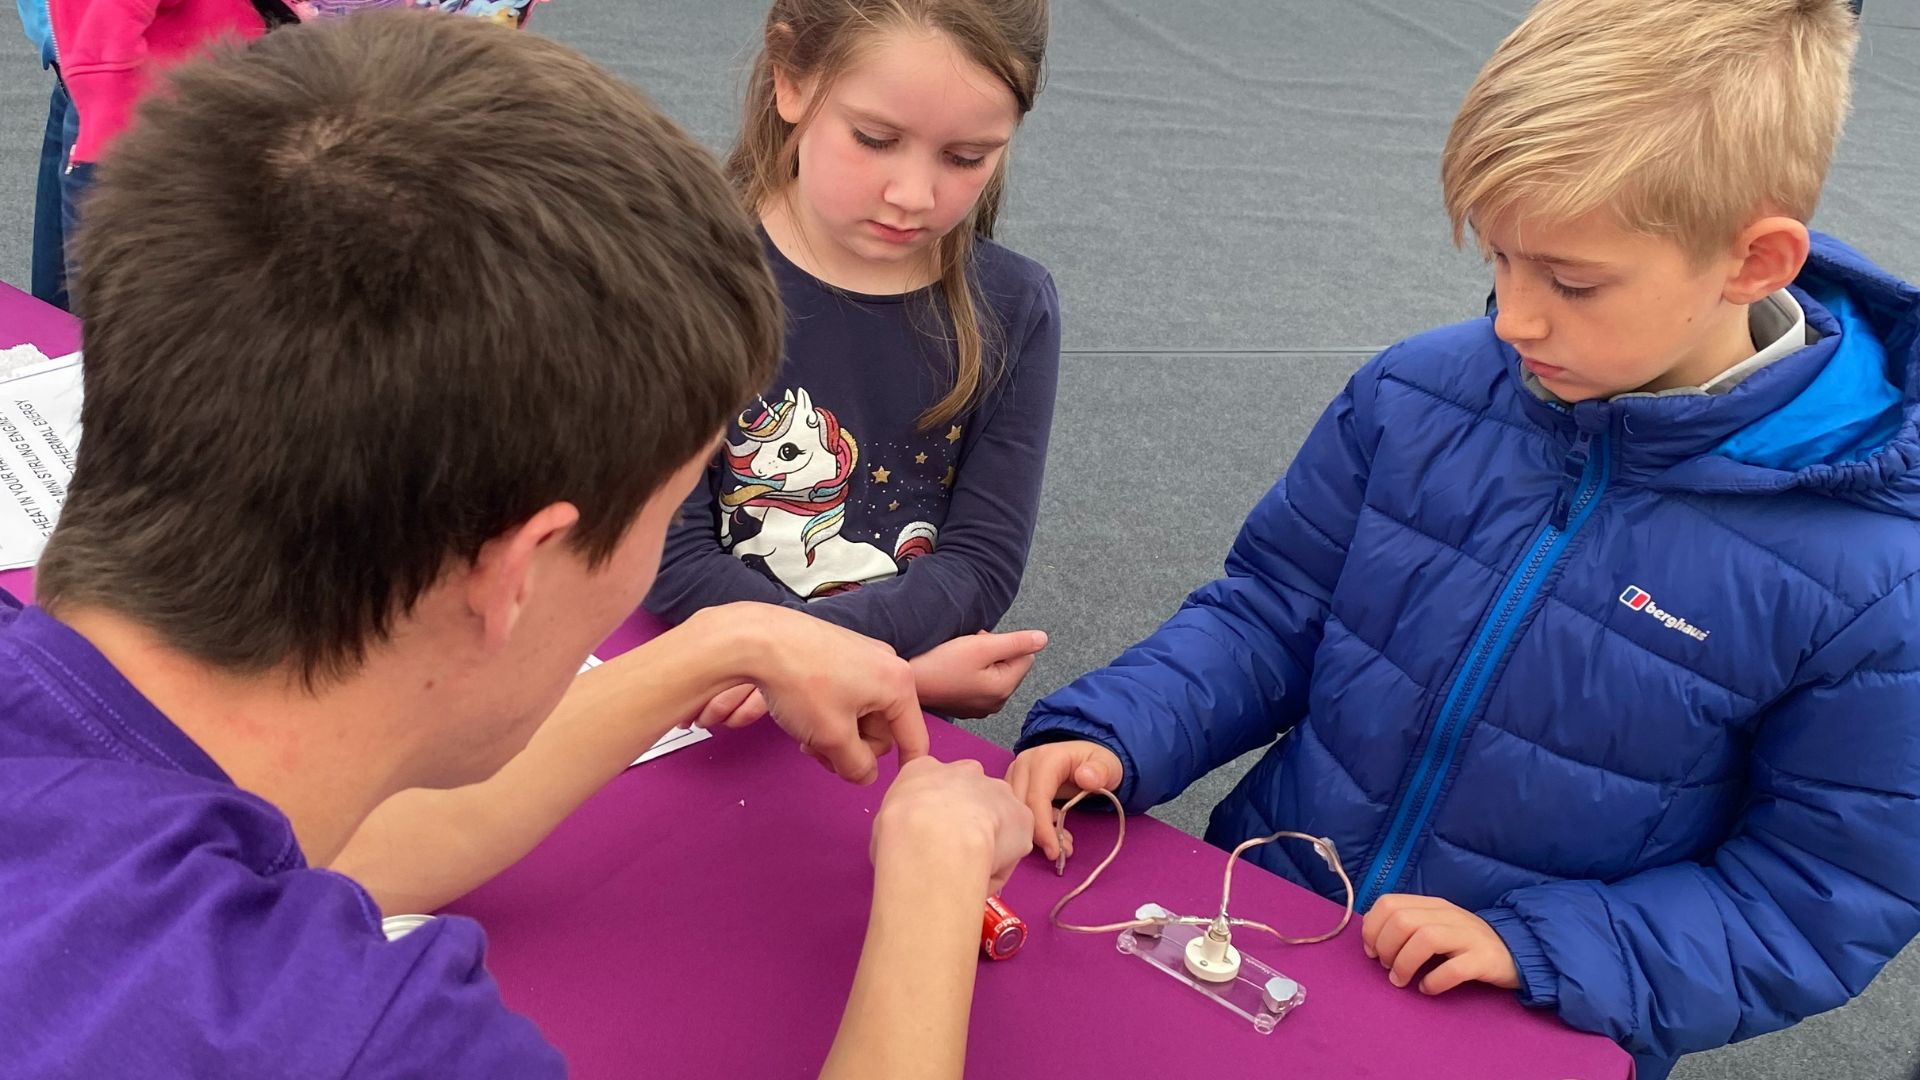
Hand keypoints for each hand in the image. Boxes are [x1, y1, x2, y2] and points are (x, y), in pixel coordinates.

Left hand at [697, 604, 927, 785]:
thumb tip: (866, 776)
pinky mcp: (840, 652)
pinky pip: (847, 695)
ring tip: (806, 738)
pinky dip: (830, 713)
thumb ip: (856, 766)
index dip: (906, 768)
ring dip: (837, 733)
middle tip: (820, 755)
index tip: (897, 787)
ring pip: (861, 714)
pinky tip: (804, 715)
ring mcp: (863, 656)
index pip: (914, 738)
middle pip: (882, 729)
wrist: (759, 639)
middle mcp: (887, 665)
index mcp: (898, 684)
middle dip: (852, 748)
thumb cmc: (801, 682)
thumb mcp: (833, 737)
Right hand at [872, 757, 1033, 895]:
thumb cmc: (898, 835)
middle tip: (953, 854)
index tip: (931, 837)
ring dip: (989, 840)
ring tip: (970, 871)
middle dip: (967, 821)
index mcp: (923, 769)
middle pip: (970, 795)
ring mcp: (998, 790)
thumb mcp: (882, 825)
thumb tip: (909, 848)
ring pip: (996, 819)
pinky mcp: (1023, 816)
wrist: (934, 841)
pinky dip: (1002, 864)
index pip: (932, 786)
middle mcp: (964, 771)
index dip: (934, 814)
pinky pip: (1013, 846)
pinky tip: (985, 876)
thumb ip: (903, 827)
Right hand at [910, 630, 1048, 718]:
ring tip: (957, 659)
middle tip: (967, 650)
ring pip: (994, 672)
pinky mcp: (966, 706)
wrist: (908, 681)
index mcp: (1003, 689)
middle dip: (993, 652)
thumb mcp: (981, 646)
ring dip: (980, 660)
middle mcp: (996, 703)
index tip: (980, 643)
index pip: (1025, 656)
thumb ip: (1016, 642)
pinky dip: (969, 672)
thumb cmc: (940, 664)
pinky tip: (952, 670)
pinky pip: (979, 682)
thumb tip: (1043, 639)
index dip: (1004, 643)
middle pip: (1010, 665)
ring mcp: (980, 707)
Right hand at [1003, 739, 1124, 859]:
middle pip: (1020, 807)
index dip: (1043, 827)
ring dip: (1035, 833)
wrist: (1088, 758)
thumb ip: (1101, 771)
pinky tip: (1054, 833)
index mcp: (1045, 759)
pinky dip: (1033, 827)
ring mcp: (1016, 774)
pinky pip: (1016, 811)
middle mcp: (1024, 764)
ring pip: (1015, 811)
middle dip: (1039, 835)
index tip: (1055, 852)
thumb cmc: (1098, 762)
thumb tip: (1085, 778)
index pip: (1036, 797)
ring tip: (1062, 843)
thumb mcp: (1108, 765)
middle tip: (1061, 852)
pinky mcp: (1015, 785)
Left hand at [1360, 894, 1519, 994]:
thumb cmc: (1464, 942)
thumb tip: (1371, 935)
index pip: (1389, 903)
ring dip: (1405, 963)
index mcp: (1432, 905)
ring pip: (1426, 939)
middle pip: (1403, 920)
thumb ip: (1406, 924)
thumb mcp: (1434, 924)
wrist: (1515, 950)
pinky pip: (1454, 969)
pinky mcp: (1484, 959)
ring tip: (1401, 980)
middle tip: (1387, 968)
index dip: (1372, 928)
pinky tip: (1427, 988)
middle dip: (1386, 947)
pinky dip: (1434, 981)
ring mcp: (1468, 936)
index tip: (1371, 951)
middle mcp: (1449, 915)